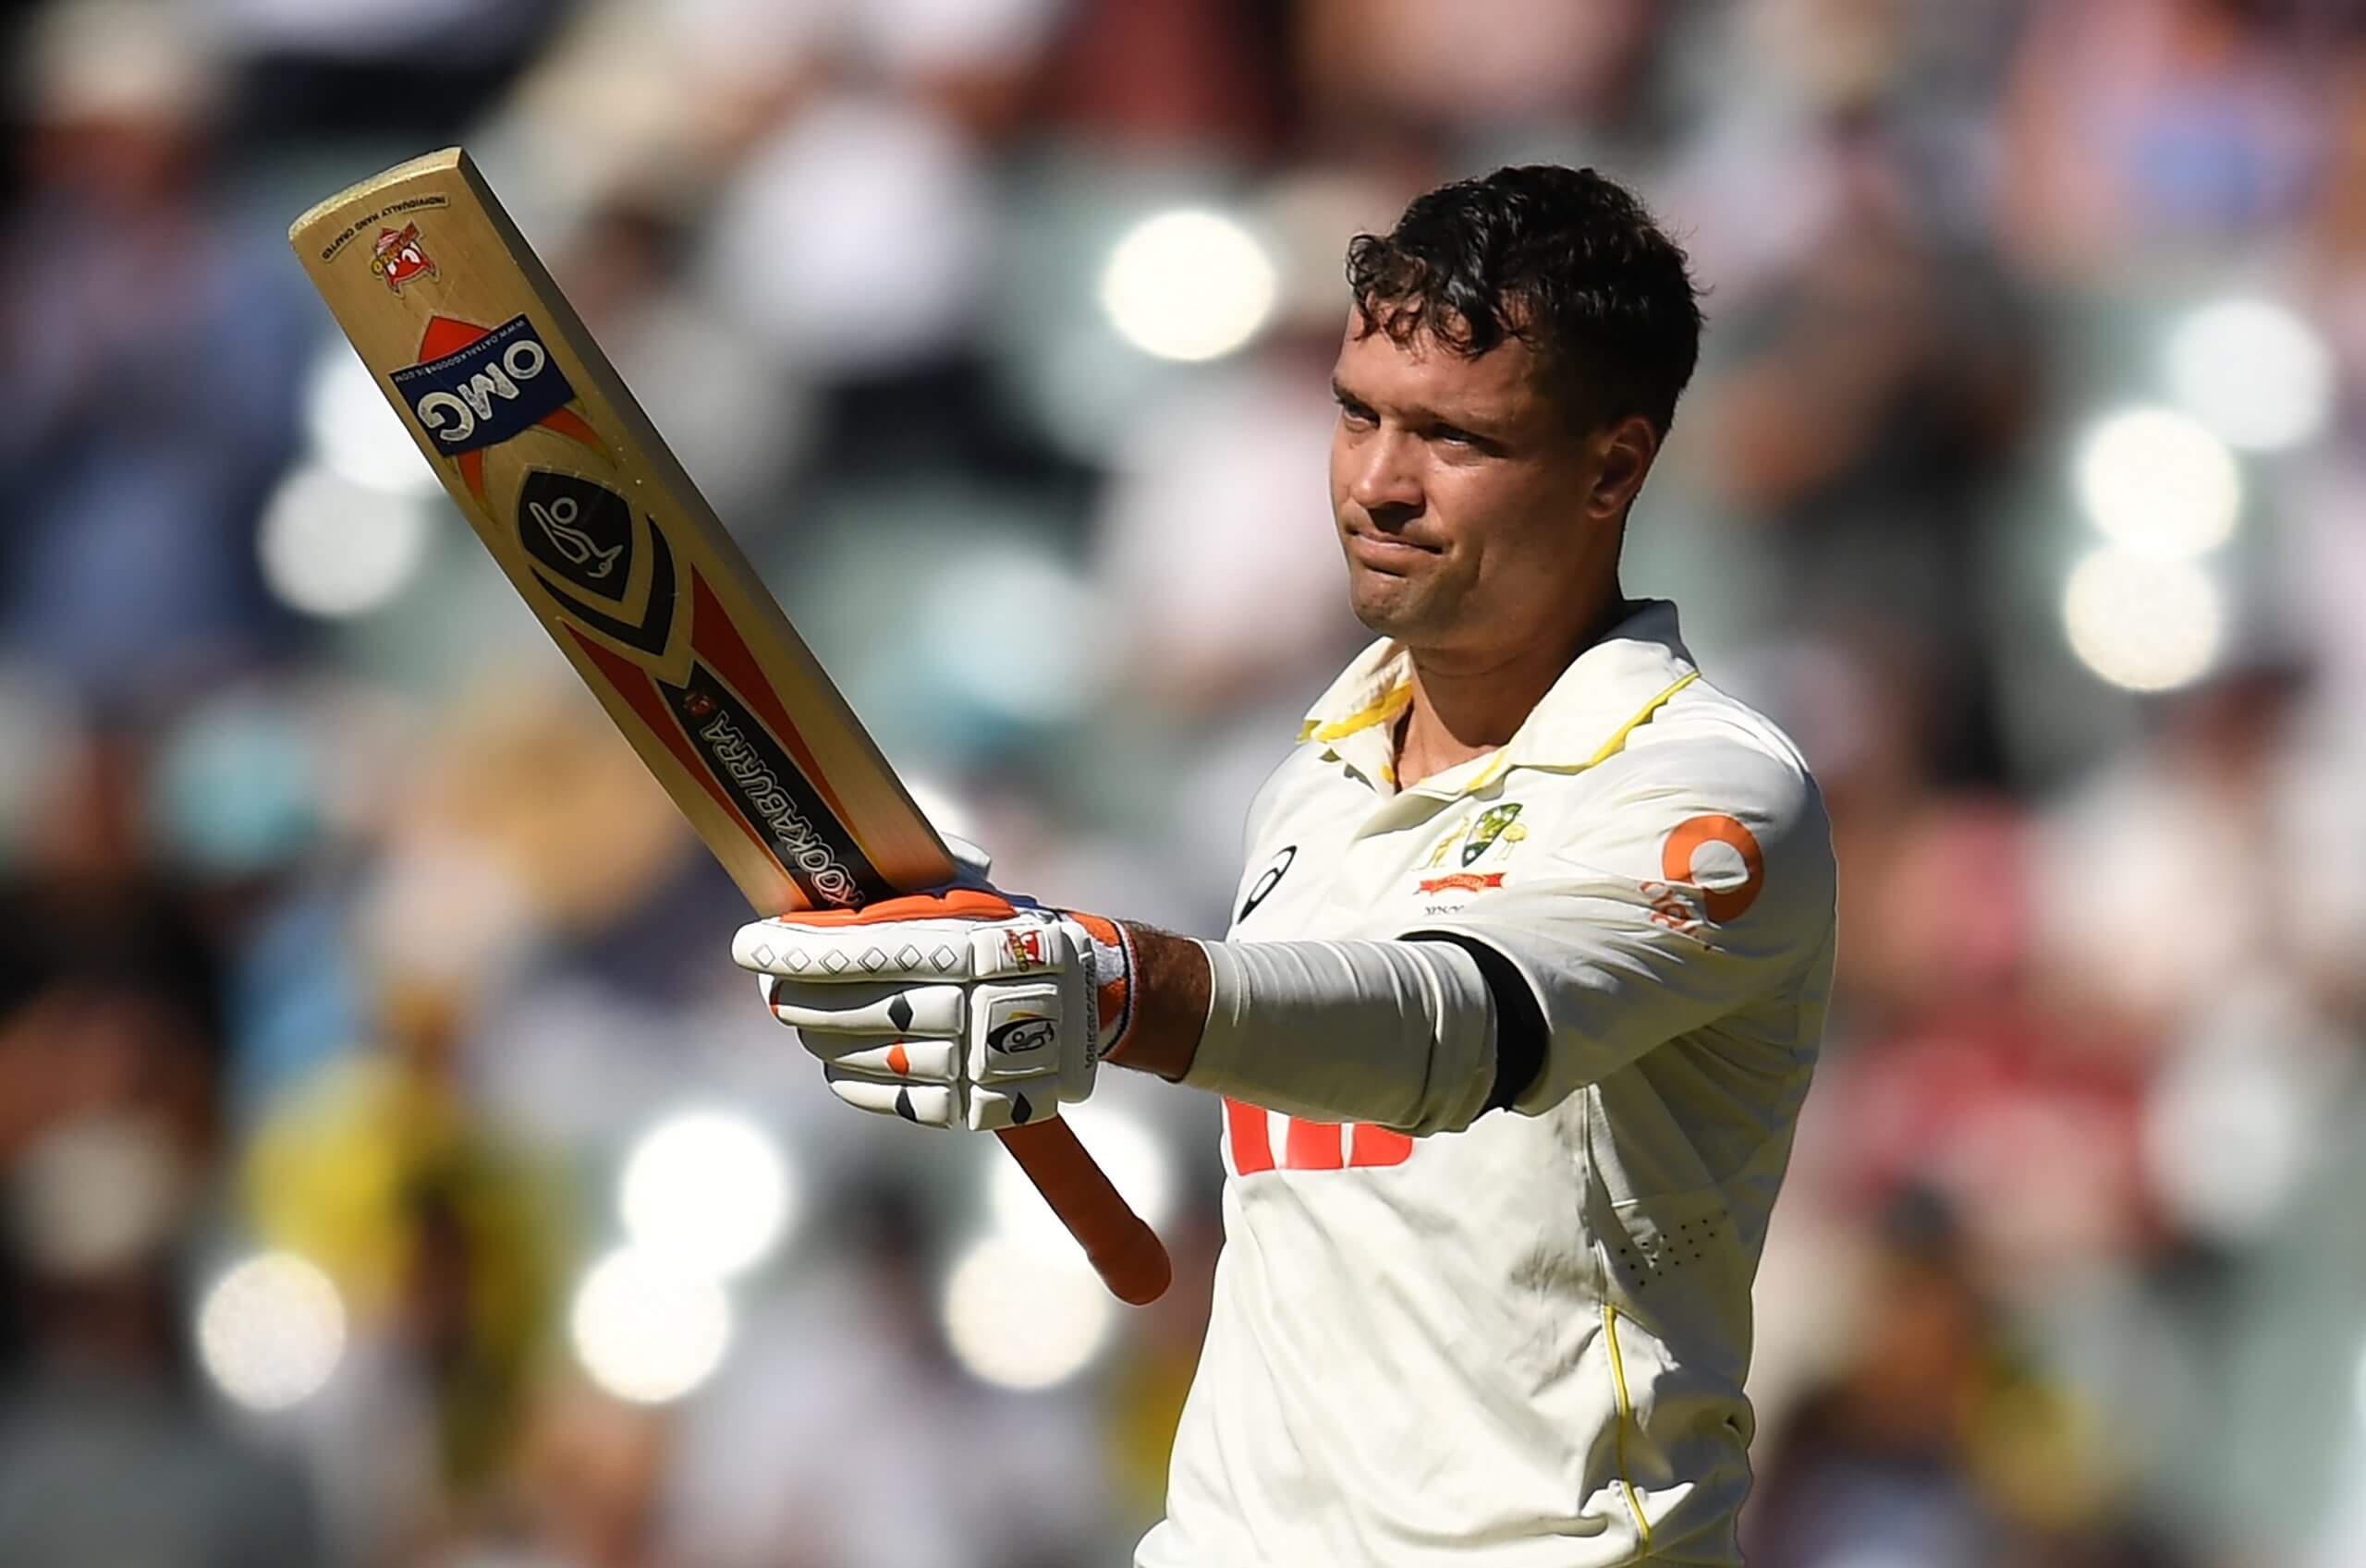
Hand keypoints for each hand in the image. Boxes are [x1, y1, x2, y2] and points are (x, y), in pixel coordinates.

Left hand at [732, 889, 1139, 1130]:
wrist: (1092, 1003)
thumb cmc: (1014, 934)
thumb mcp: (975, 896)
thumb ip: (907, 885)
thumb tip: (824, 891)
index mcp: (967, 946)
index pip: (855, 952)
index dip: (792, 951)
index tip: (749, 945)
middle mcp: (968, 1006)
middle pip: (844, 1009)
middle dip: (795, 996)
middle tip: (775, 986)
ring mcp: (967, 1063)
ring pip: (854, 1054)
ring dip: (820, 1035)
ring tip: (811, 1019)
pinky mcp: (967, 1106)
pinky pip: (881, 1096)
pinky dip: (849, 1076)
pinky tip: (841, 1057)